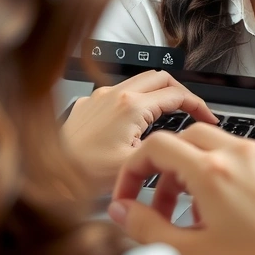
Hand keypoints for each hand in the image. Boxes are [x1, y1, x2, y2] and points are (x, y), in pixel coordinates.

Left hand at [61, 70, 216, 193]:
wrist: (47, 176)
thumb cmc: (82, 174)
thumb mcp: (136, 165)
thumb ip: (165, 149)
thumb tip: (186, 143)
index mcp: (131, 107)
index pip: (178, 94)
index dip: (199, 105)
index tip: (207, 117)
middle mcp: (115, 94)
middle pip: (162, 78)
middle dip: (183, 92)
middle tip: (193, 111)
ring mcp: (100, 96)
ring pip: (140, 81)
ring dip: (160, 93)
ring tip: (169, 115)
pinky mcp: (88, 104)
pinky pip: (119, 92)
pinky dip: (136, 101)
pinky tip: (135, 122)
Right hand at [108, 123, 254, 254]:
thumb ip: (148, 229)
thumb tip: (123, 211)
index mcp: (213, 172)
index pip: (157, 146)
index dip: (135, 168)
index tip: (133, 191)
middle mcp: (245, 155)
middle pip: (192, 138)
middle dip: (172, 166)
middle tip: (169, 202)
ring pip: (230, 148)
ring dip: (210, 172)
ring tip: (211, 216)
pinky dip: (248, 178)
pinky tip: (251, 212)